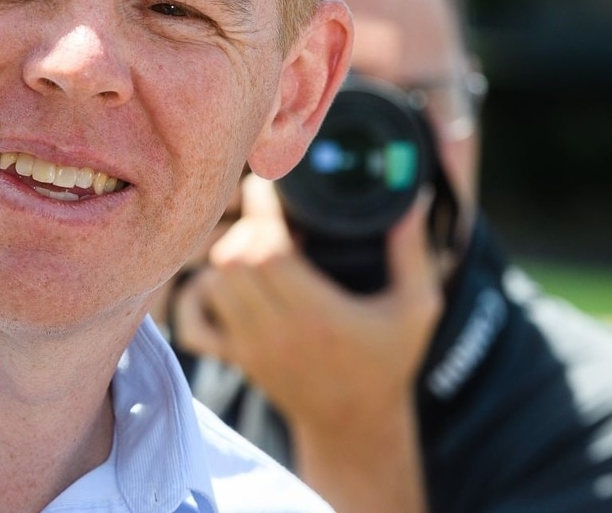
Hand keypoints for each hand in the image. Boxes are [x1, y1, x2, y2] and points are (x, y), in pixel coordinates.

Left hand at [173, 172, 441, 511]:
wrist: (355, 425)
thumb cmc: (387, 362)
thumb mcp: (416, 309)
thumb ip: (414, 253)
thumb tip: (414, 200)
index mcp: (318, 314)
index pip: (266, 250)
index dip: (261, 211)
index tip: (271, 187)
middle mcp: (276, 331)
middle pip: (232, 261)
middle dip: (244, 227)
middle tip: (267, 213)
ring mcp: (250, 347)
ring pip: (214, 283)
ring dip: (227, 254)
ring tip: (255, 240)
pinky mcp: (236, 358)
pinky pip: (195, 323)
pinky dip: (201, 293)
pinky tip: (227, 280)